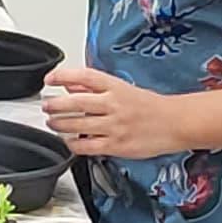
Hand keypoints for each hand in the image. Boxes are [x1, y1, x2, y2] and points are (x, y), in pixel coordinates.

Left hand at [41, 63, 184, 161]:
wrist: (175, 123)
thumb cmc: (150, 106)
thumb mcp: (123, 89)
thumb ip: (95, 88)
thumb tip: (71, 86)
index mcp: (116, 87)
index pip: (84, 76)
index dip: (63, 76)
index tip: (49, 79)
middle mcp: (114, 104)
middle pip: (76, 102)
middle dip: (55, 105)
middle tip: (47, 105)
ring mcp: (114, 126)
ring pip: (77, 125)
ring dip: (59, 124)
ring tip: (52, 122)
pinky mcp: (116, 146)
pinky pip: (87, 146)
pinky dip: (73, 144)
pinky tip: (69, 141)